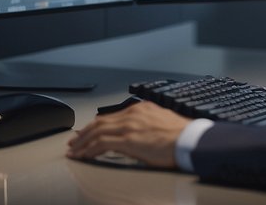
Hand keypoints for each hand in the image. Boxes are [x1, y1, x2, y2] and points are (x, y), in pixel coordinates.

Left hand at [66, 100, 189, 167]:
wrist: (190, 140)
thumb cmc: (182, 136)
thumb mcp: (161, 123)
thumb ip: (146, 125)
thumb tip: (138, 136)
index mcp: (140, 109)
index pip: (111, 116)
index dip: (95, 125)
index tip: (88, 132)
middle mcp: (132, 114)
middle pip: (99, 122)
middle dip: (84, 133)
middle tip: (74, 142)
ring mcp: (129, 126)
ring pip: (97, 132)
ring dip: (82, 142)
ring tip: (75, 151)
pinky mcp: (128, 139)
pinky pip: (101, 143)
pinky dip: (90, 150)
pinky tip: (85, 156)